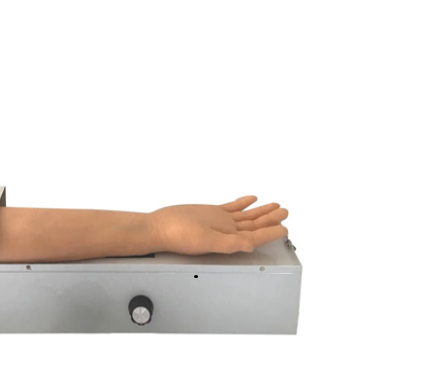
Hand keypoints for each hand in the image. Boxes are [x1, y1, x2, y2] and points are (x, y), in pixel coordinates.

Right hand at [150, 195, 288, 254]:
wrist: (160, 226)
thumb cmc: (178, 236)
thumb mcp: (206, 240)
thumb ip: (229, 243)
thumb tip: (250, 245)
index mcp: (228, 240)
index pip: (256, 236)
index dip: (272, 233)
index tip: (284, 229)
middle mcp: (227, 231)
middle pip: (255, 225)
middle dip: (271, 219)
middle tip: (285, 212)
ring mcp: (220, 222)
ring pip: (247, 216)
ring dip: (261, 212)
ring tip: (276, 206)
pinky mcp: (211, 213)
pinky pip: (232, 207)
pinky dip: (243, 203)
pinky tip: (251, 199)